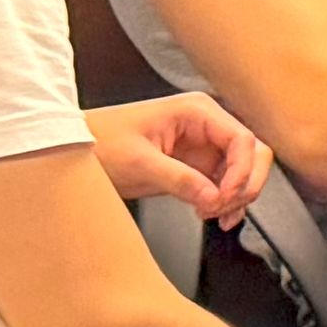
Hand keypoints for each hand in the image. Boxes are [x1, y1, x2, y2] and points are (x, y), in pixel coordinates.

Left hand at [89, 94, 271, 220]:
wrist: (75, 150)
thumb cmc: (99, 141)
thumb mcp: (138, 162)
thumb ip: (179, 179)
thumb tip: (213, 197)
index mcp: (196, 112)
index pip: (242, 140)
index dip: (242, 171)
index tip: (225, 197)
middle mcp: (205, 126)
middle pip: (251, 154)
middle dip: (243, 185)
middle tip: (223, 208)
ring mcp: (201, 146)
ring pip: (241, 173)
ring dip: (235, 197)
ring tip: (212, 215)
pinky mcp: (194, 166)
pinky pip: (223, 185)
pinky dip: (224, 202)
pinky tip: (212, 215)